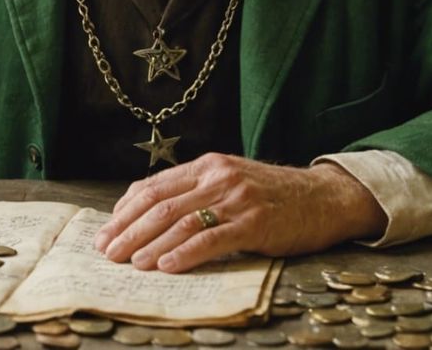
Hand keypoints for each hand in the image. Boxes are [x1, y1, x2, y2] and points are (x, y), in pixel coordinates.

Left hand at [93, 154, 386, 272]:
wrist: (325, 197)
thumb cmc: (274, 196)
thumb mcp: (231, 182)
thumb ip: (196, 193)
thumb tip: (150, 216)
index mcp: (207, 165)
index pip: (154, 186)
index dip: (125, 210)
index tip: (107, 231)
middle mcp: (218, 177)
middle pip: (160, 204)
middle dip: (128, 229)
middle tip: (106, 251)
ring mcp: (236, 199)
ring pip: (180, 221)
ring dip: (149, 244)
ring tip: (130, 261)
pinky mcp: (254, 223)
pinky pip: (211, 239)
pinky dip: (184, 253)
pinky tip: (166, 265)